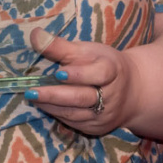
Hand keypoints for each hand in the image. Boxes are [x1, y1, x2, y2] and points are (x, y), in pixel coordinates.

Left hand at [22, 30, 137, 136]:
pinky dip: (56, 113)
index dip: (79, 74)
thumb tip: (35, 35)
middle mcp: (111, 96)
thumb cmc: (102, 64)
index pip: (99, 73)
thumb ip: (60, 46)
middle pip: (83, 97)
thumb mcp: (86, 51)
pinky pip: (74, 122)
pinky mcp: (96, 127)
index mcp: (113, 70)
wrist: (131, 91)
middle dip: (55, 95)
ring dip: (51, 106)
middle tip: (31, 91)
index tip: (58, 73)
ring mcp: (104, 115)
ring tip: (31, 97)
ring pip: (75, 113)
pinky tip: (42, 105)